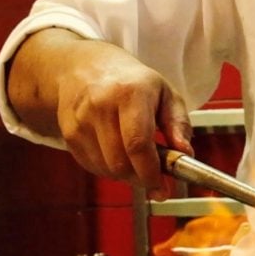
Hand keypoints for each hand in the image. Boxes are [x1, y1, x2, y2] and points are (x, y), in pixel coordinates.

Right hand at [8, 29, 193, 199]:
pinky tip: (117, 155)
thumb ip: (179, 124)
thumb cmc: (132, 82)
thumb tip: (186, 152)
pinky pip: (92, 166)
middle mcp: (101, 105)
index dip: (150, 173)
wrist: (85, 66)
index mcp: (130, 93)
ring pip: (106, 168)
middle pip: (120, 162)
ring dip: (125, 175)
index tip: (162, 189)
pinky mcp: (68, 132)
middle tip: (153, 176)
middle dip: (140, 178)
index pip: (137, 144)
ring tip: (136, 160)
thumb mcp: (166, 94)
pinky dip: (108, 170)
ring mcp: (80, 119)